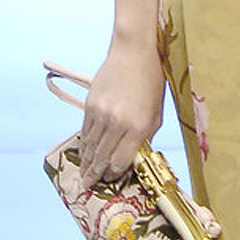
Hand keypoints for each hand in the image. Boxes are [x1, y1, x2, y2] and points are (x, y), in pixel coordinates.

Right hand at [80, 41, 165, 183]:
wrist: (134, 53)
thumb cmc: (151, 84)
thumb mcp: (156, 114)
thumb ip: (145, 137)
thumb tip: (133, 157)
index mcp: (137, 127)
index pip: (120, 161)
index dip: (113, 174)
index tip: (110, 179)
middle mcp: (117, 122)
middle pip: (102, 157)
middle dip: (95, 174)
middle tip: (88, 186)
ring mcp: (101, 113)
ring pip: (90, 146)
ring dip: (86, 162)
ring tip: (83, 175)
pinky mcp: (90, 104)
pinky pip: (85, 131)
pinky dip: (83, 144)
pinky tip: (83, 153)